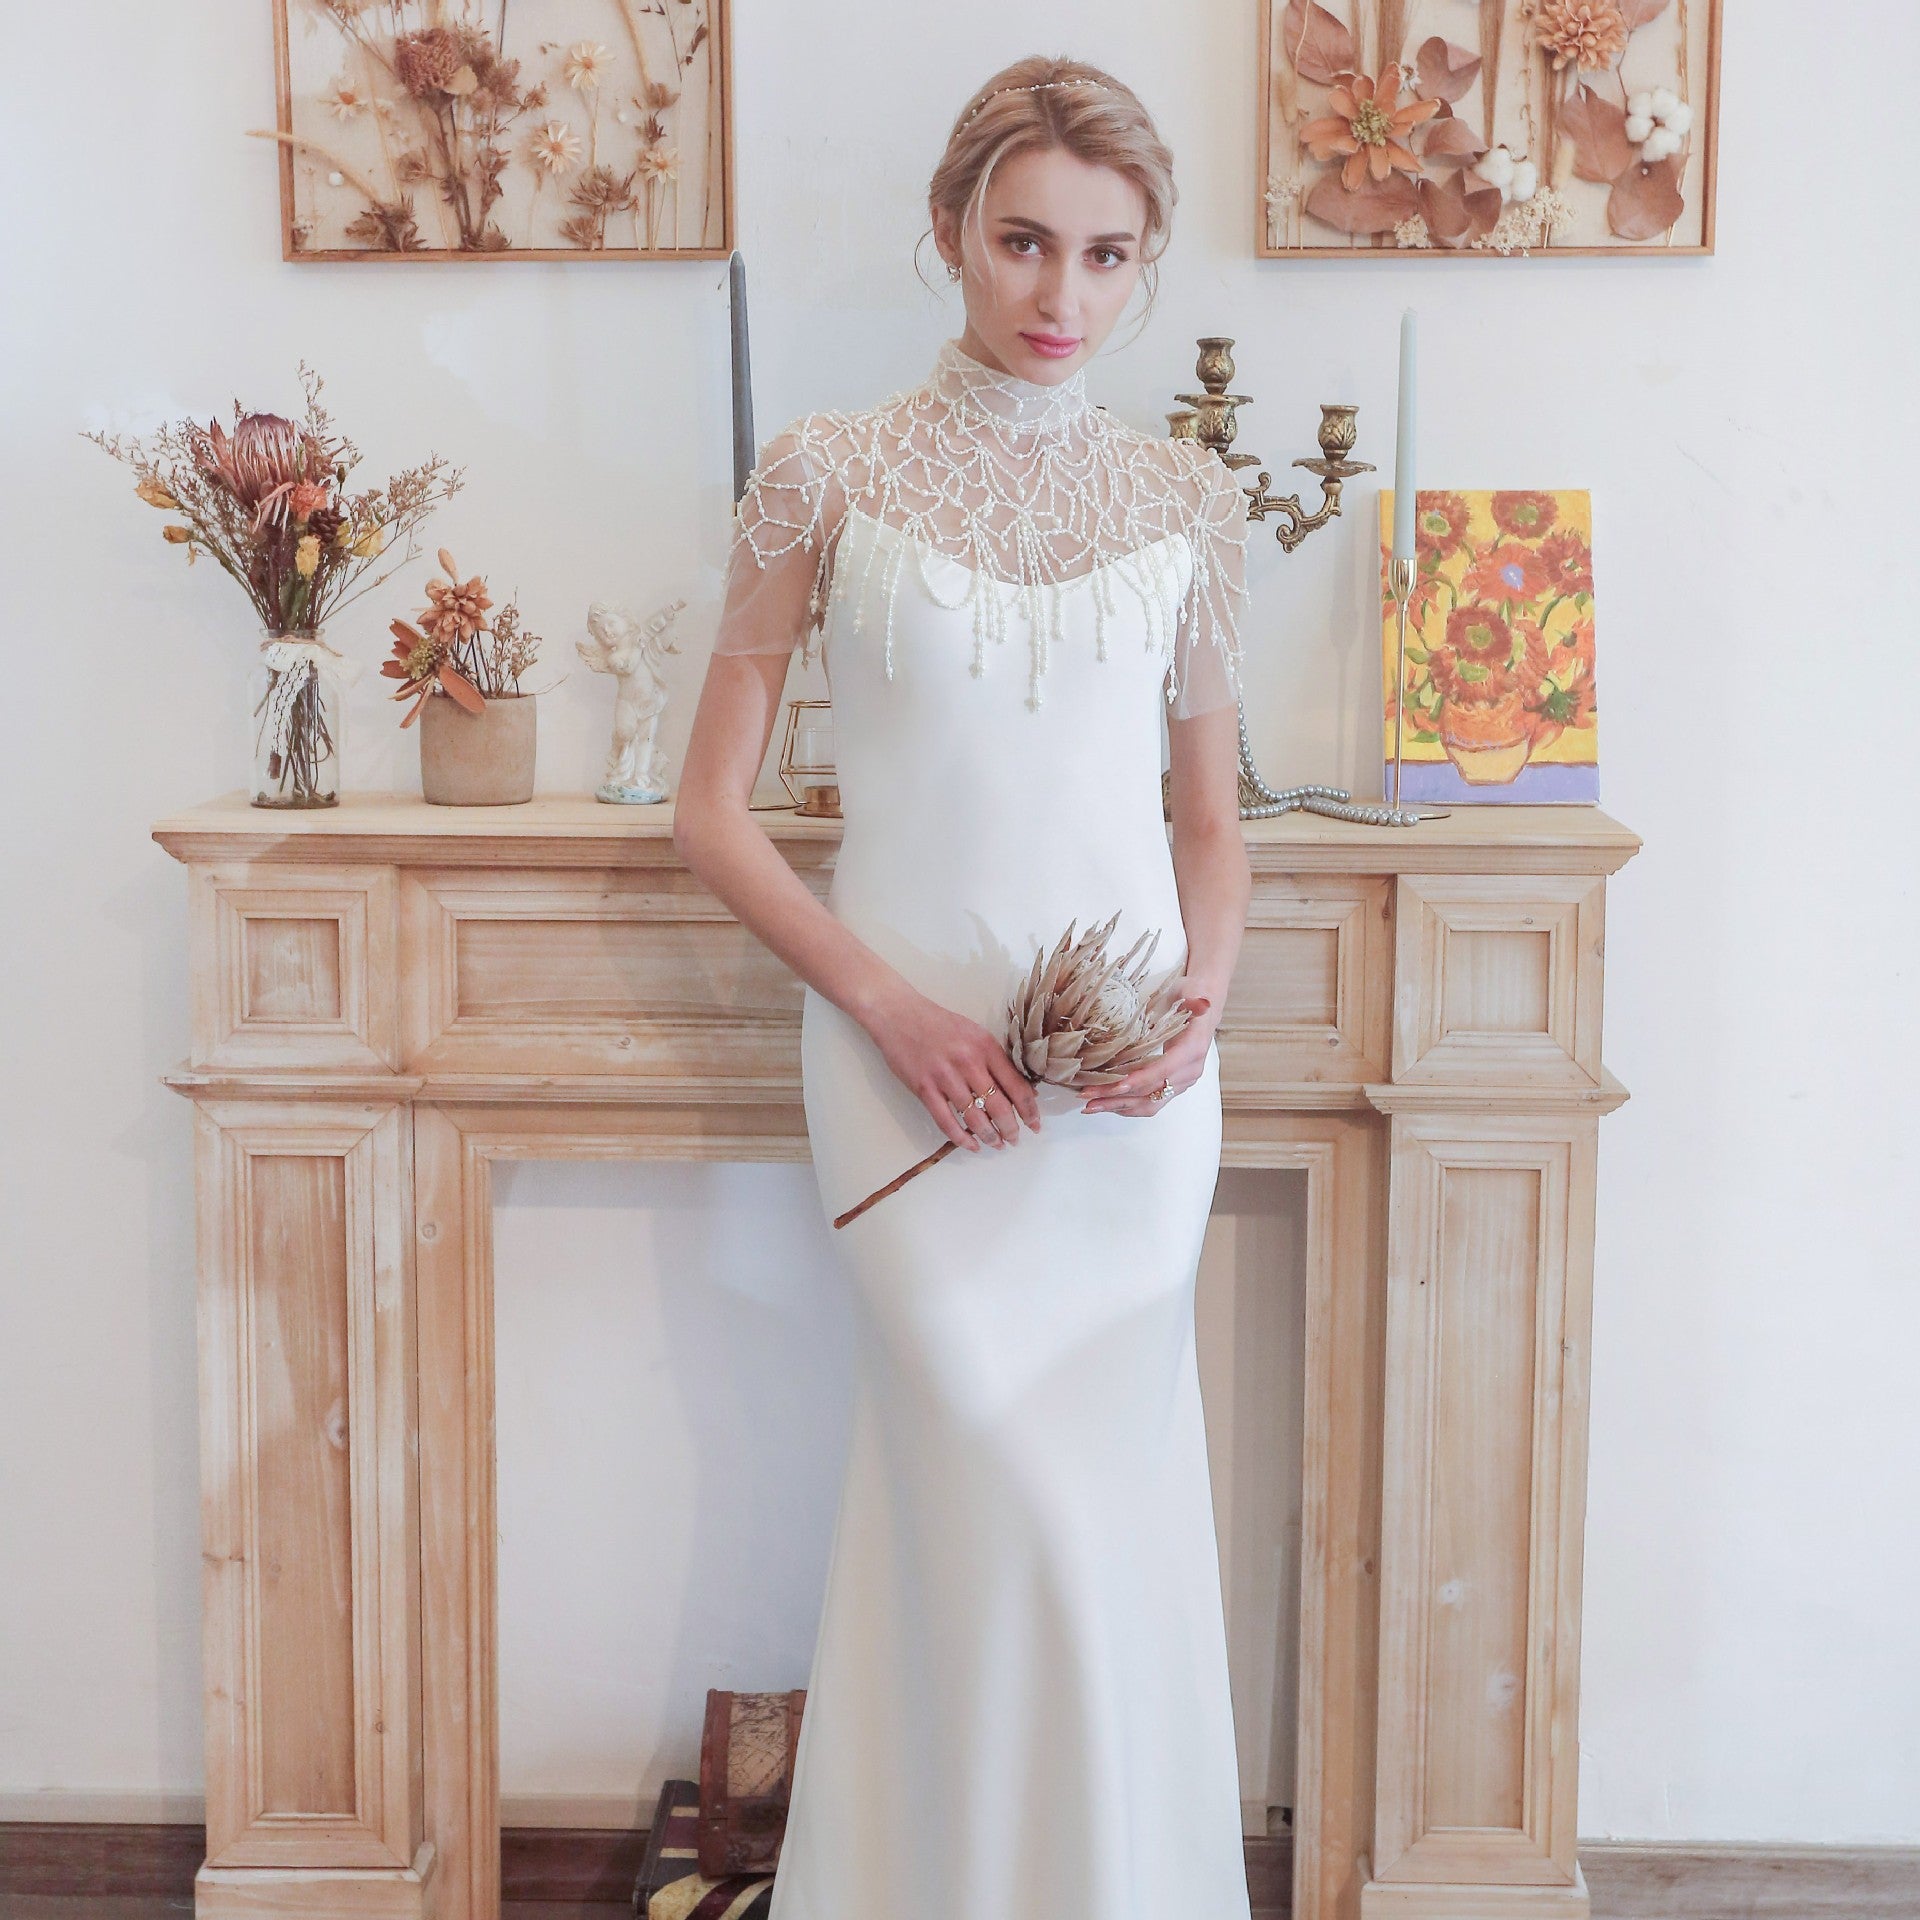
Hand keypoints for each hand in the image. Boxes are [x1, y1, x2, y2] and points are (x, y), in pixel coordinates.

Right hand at [861, 978, 1042, 1152]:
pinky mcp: (924, 1088)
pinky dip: (961, 1138)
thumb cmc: (939, 1024)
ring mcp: (945, 1076)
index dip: (1029, 1110)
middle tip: (1014, 1140)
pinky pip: (946, 1121)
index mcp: (986, 1047)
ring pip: (974, 1117)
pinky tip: (970, 1145)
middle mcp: (969, 1062)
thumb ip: (996, 1060)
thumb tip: (1020, 1090)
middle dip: (1010, 1129)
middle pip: (998, 1106)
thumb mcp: (974, 1034)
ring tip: (995, 1144)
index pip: (1016, 1085)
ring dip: (988, 1136)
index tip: (1035, 1125)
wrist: (899, 1014)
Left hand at [1080, 986, 1217, 1117]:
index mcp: (1192, 1050)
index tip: (1118, 1085)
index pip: (1165, 1070)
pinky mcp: (1173, 1087)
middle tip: (1089, 1096)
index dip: (1141, 1078)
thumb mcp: (1190, 992)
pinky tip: (1106, 1103)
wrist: (1201, 1008)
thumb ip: (1194, 1001)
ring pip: (1149, 1104)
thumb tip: (1201, 1003)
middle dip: (1118, 1096)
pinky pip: (1150, 1103)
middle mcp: (1189, 1072)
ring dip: (1118, 1106)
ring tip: (1091, 1105)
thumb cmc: (1191, 997)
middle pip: (1151, 1092)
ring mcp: (1182, 1082)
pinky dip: (1127, 1106)